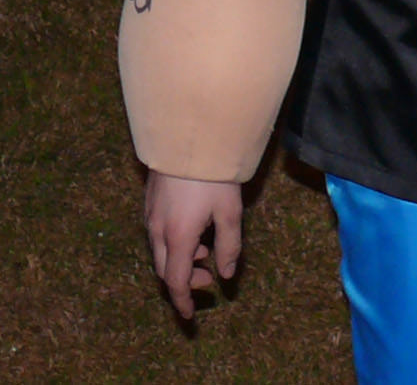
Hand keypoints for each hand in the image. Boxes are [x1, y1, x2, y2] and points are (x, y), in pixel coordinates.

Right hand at [143, 171, 242, 319]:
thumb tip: (226, 275)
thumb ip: (230, 245)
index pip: (176, 281)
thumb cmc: (213, 175)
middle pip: (166, 269)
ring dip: (182, 261)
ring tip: (207, 253)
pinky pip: (158, 234)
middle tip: (208, 282)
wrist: (188, 138)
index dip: (182, 301)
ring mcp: (150, 216)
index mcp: (177, 237)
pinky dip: (175, 244)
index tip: (189, 315)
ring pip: (161, 252)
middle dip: (185, 282)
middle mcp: (157, 231)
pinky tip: (195, 232)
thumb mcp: (230, 211)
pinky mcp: (150, 203)